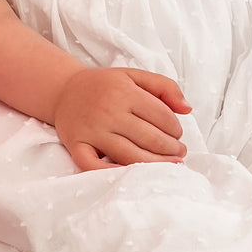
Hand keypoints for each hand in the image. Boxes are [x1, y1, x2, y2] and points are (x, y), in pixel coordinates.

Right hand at [54, 67, 190, 170]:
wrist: (63, 90)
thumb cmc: (104, 85)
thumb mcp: (134, 76)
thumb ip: (164, 86)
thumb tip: (187, 109)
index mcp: (124, 92)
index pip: (162, 117)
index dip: (176, 129)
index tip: (177, 134)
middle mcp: (108, 112)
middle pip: (150, 139)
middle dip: (171, 149)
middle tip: (178, 152)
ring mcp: (92, 131)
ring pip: (130, 156)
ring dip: (156, 164)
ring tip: (169, 164)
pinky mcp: (77, 145)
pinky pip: (94, 166)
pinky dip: (113, 173)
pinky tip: (133, 175)